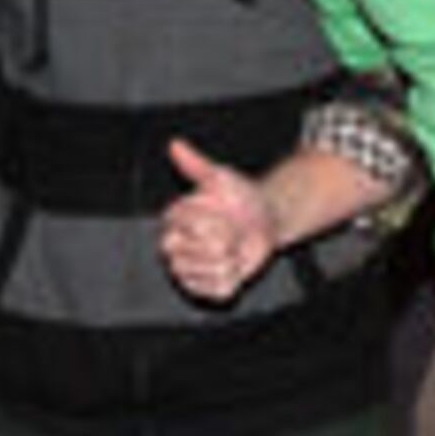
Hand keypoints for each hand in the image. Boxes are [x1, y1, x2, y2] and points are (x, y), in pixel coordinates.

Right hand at [157, 137, 280, 304]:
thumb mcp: (219, 177)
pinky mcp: (204, 289)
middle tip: (230, 232)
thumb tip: (175, 145)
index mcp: (172, 221)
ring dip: (230, 261)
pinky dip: (234, 279)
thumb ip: (195, 165)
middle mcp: (173, 247)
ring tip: (232, 248)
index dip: (210, 224)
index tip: (222, 214)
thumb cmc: (238, 197)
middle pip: (193, 257)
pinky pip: (219, 290)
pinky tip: (234, 265)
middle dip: (221, 244)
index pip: (187, 229)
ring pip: (209, 274)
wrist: (261, 219)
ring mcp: (186, 271)